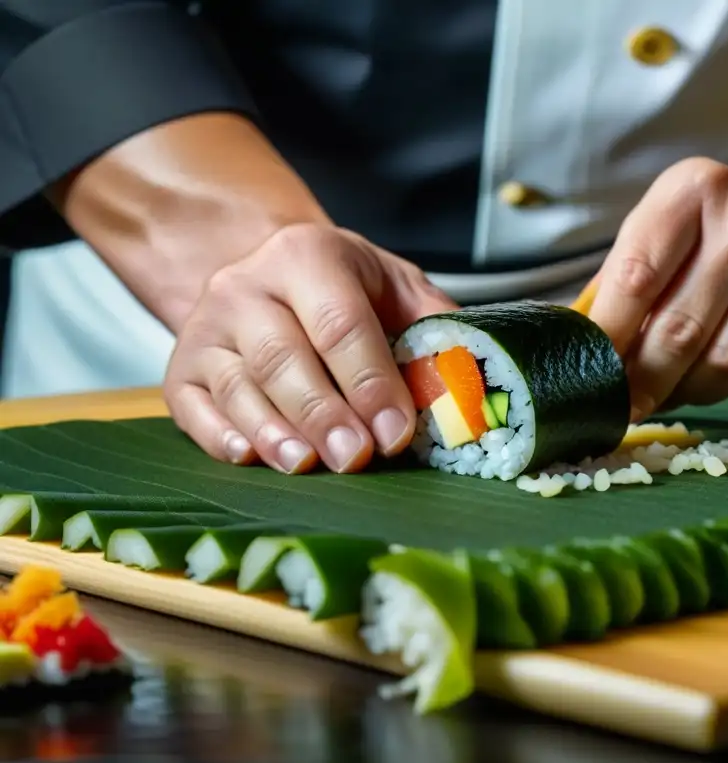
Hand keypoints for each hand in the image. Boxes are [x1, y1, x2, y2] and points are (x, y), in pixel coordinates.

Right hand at [163, 223, 457, 473]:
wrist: (272, 281)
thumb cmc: (346, 294)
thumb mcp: (397, 289)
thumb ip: (434, 329)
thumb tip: (468, 385)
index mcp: (307, 254)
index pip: (340, 323)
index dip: (370, 381)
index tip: (396, 432)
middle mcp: (245, 284)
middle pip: (283, 357)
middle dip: (324, 414)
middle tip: (357, 460)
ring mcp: (206, 326)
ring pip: (238, 386)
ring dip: (275, 433)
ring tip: (308, 466)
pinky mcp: (181, 367)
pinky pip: (193, 409)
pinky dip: (221, 437)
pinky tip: (251, 458)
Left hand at [587, 157, 727, 420]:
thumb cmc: (712, 240)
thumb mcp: (661, 236)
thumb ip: (615, 286)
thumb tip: (572, 350)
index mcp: (691, 189)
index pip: (635, 277)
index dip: (607, 338)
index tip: (589, 375)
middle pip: (678, 329)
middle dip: (642, 381)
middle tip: (623, 405)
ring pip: (722, 362)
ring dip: (685, 392)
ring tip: (666, 393)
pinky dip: (727, 388)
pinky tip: (712, 377)